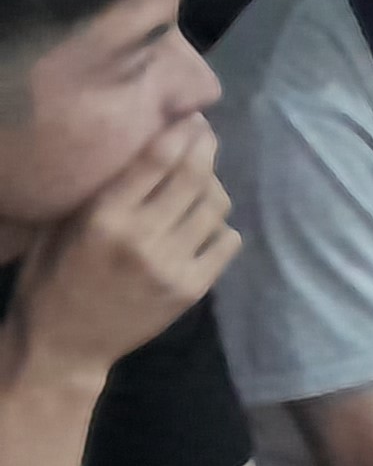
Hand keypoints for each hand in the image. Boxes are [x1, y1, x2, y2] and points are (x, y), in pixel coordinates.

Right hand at [8, 123, 235, 384]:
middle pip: (195, 175)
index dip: (182, 131)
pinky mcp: (192, 289)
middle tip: (205, 136)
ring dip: (213, 187)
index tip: (192, 117)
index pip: (157, 160)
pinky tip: (203, 225)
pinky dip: (221, 226)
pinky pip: (227, 241)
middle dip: (206, 147)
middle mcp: (143, 237)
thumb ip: (98, 191)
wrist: (62, 349)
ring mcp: (172, 264)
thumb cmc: (52, 281)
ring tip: (200, 184)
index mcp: (104, 218)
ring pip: (216, 205)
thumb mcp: (60, 228)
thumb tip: (140, 143)